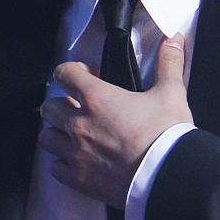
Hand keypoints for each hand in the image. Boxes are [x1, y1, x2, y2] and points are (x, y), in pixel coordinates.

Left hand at [38, 33, 192, 207]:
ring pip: (46, 137)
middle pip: (49, 107)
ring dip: (57, 134)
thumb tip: (173, 40)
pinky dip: (63, 164)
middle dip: (61, 104)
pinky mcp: (79, 179)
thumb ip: (169, 63)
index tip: (82, 75)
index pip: (64, 73)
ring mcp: (76, 153)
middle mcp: (80, 124)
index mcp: (97, 98)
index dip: (71, 71)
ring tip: (73, 135)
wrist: (167, 177)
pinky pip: (56, 168)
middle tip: (78, 107)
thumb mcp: (171, 93)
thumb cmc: (166, 137)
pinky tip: (78, 161)